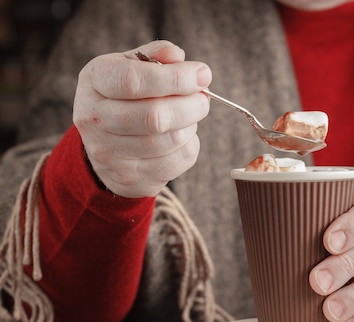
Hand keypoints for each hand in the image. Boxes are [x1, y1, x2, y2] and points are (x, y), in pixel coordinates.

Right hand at [73, 40, 211, 197]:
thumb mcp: (131, 66)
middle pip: (155, 116)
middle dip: (191, 105)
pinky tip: (181, 137)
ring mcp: (109, 154)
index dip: (176, 78)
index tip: (203, 74)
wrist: (105, 145)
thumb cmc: (125, 97)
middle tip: (203, 98)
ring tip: (189, 116)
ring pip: (169, 140)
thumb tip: (178, 57)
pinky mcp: (130, 179)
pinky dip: (188, 147)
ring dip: (191, 126)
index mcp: (94, 82)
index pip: (134, 81)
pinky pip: (176, 162)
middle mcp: (95, 119)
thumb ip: (155, 56)